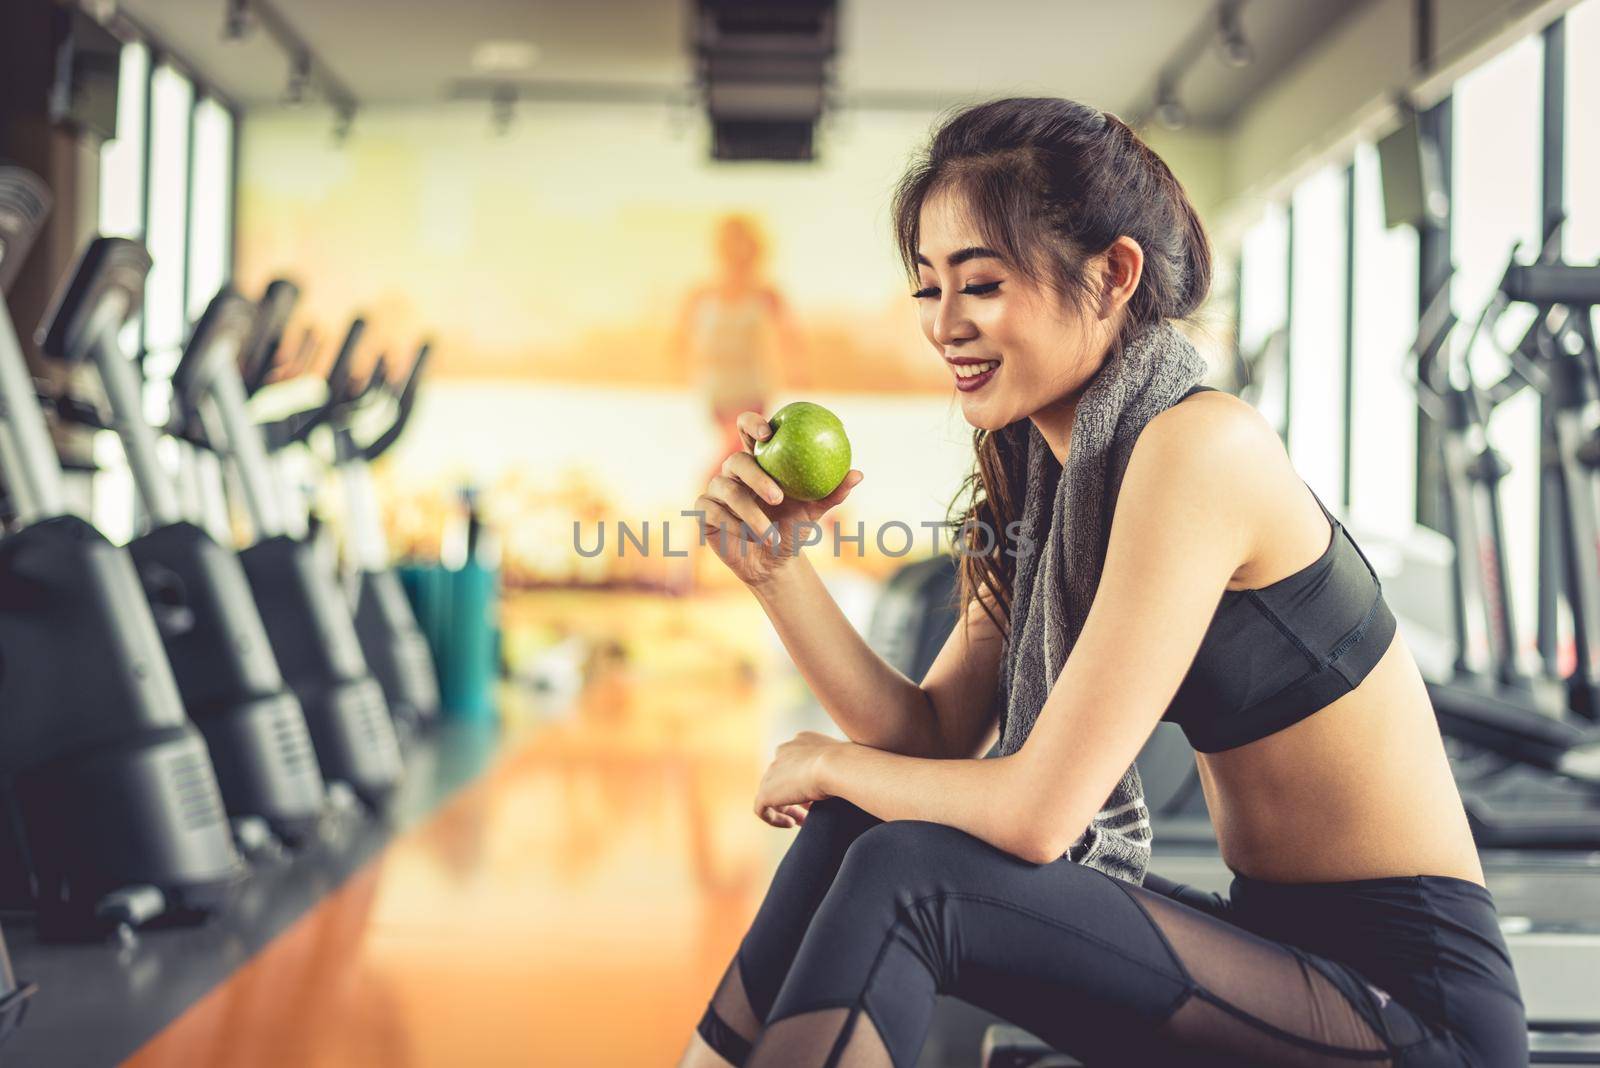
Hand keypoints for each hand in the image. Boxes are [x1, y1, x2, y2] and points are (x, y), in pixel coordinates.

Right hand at [694, 411, 862, 587]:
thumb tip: (859, 474)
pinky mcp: (704, 511)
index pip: (748, 430)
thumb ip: (833, 492)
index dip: (752, 423)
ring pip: (726, 490)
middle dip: (756, 477)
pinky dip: (731, 524)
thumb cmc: (794, 530)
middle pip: (736, 461)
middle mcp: (734, 472)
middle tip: (777, 496)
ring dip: (750, 514)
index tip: (768, 433)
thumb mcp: (815, 512)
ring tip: (769, 534)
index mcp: (759, 462)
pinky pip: (711, 510)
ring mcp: (716, 490)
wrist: (774, 562)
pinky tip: (745, 537)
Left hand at [754, 730, 846, 828]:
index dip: (803, 780)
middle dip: (793, 794)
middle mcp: (784, 750)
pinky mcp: (766, 791)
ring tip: (799, 821)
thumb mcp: (845, 762)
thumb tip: (844, 783)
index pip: (796, 760)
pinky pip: (761, 808)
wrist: (838, 765)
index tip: (815, 795)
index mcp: (802, 740)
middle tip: (807, 811)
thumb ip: (839, 769)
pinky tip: (791, 825)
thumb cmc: (850, 764)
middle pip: (782, 776)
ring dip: (785, 808)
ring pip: (771, 792)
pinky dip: (773, 818)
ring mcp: (772, 770)